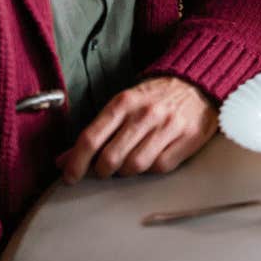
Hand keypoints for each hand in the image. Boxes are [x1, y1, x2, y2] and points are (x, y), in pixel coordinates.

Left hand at [57, 76, 216, 182]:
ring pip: (135, 165)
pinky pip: (161, 166)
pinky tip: (152, 158)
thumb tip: (65, 160)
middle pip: (111, 157)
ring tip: (129, 163)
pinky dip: (152, 168)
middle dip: (103, 170)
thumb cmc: (154, 98)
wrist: (196, 84)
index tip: (70, 177)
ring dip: (127, 171)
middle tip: (104, 170)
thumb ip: (96, 133)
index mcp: (124, 103)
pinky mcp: (189, 137)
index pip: (91, 138)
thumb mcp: (122, 106)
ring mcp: (169, 126)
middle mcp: (146, 113)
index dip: (76, 163)